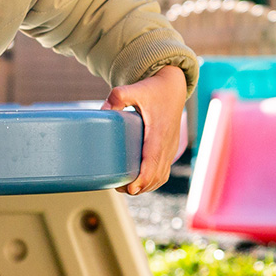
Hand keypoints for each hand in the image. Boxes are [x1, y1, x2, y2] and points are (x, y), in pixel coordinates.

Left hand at [105, 64, 187, 194]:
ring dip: (146, 186)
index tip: (131, 188)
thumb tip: (102, 111)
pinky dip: (153, 181)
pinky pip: (164, 172)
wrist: (174, 88)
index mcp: (159, 132)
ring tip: (125, 188)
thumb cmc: (154, 89)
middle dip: (139, 186)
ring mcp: (171, 149)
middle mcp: (168, 144)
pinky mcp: (171, 150)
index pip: (153, 161)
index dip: (143, 178)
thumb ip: (118, 97)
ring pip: (161, 177)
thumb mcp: (135, 89)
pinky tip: (140, 184)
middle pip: (156, 175)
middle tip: (119, 188)